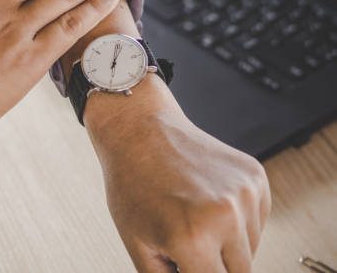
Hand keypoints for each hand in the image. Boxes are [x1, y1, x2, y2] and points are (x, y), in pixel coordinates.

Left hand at [85, 76, 270, 272]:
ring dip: (228, 246)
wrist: (140, 131)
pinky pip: (257, 221)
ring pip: (251, 249)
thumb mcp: (138, 244)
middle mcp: (224, 214)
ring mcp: (244, 193)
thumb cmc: (132, 184)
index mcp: (192, 237)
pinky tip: (208, 203)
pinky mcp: (255, 177)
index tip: (188, 265)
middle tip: (187, 247)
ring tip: (193, 219)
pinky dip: (238, 222)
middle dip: (213, 266)